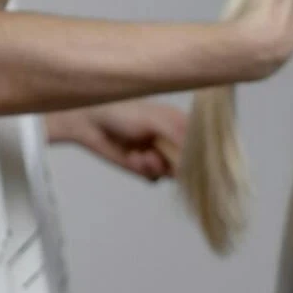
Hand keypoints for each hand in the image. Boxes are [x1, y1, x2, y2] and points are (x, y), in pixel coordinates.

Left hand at [45, 100, 186, 181]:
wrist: (91, 122)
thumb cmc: (123, 113)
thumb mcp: (156, 119)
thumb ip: (178, 134)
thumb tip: (195, 154)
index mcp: (180, 123)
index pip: (201, 143)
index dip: (199, 153)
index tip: (192, 159)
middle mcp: (172, 140)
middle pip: (189, 163)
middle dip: (177, 164)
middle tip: (162, 158)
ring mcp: (158, 155)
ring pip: (172, 174)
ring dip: (157, 167)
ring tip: (143, 156)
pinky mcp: (143, 168)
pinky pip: (154, 179)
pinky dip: (144, 171)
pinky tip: (133, 157)